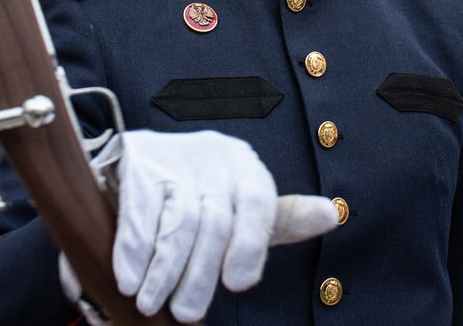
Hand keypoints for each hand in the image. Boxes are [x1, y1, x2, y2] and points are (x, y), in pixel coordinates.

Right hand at [58, 130, 338, 322]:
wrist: (148, 153)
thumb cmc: (205, 192)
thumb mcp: (245, 205)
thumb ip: (284, 218)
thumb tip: (332, 215)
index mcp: (246, 167)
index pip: (259, 203)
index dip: (250, 246)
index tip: (239, 285)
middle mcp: (214, 157)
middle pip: (214, 222)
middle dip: (200, 274)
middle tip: (188, 314)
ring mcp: (174, 160)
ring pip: (177, 221)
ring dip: (164, 270)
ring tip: (153, 302)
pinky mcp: (137, 167)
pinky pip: (138, 214)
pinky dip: (133, 251)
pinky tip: (130, 279)